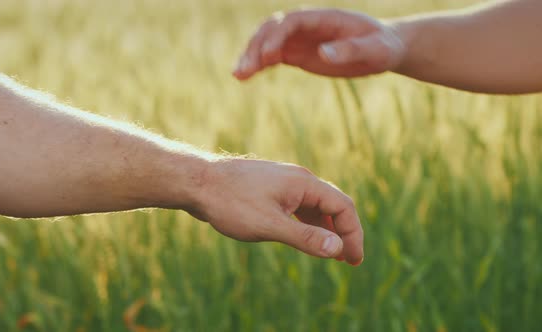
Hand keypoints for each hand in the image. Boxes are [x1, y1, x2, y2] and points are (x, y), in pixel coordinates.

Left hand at [188, 158, 363, 264]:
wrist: (197, 182)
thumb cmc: (231, 202)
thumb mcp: (269, 225)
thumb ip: (305, 238)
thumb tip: (337, 249)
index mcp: (304, 183)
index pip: (343, 206)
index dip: (352, 234)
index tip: (354, 260)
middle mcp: (298, 179)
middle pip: (333, 204)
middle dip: (343, 232)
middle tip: (349, 260)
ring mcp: (284, 182)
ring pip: (315, 205)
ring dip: (326, 228)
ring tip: (331, 252)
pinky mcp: (271, 188)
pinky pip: (299, 205)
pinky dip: (308, 222)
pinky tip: (304, 236)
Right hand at [233, 9, 405, 79]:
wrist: (382, 50)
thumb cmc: (381, 48)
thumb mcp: (374, 50)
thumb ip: (350, 50)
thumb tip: (323, 54)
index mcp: (324, 18)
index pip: (292, 21)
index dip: (277, 36)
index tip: (268, 55)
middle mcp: (307, 26)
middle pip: (273, 29)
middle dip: (257, 46)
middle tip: (245, 69)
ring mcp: (299, 39)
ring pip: (267, 42)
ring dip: (251, 55)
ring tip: (238, 75)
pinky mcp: (296, 54)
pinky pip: (271, 56)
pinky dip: (257, 64)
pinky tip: (244, 76)